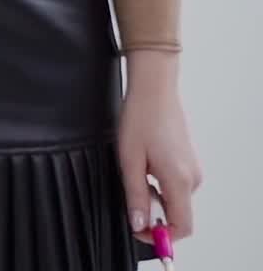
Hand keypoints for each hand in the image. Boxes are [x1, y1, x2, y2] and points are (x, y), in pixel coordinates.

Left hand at [118, 52, 202, 244]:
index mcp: (179, 180)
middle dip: (154, 213)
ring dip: (155, 196)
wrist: (153, 88)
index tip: (138, 229)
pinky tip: (144, 163)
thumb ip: (135, 195)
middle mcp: (192, 178)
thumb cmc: (140, 117)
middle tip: (131, 193)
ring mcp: (193, 168)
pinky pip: (176, 184)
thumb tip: (138, 224)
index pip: (182, 227)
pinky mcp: (188, 160)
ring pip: (175, 199)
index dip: (161, 235)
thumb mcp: (129, 159)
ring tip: (135, 170)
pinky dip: (160, 184)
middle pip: (178, 214)